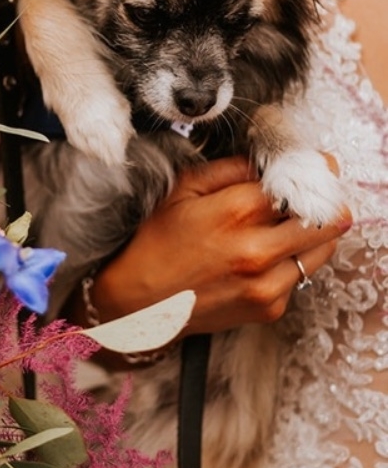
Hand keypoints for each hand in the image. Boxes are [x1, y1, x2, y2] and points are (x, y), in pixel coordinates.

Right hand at [85, 155, 351, 334]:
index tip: (315, 166)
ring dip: (313, 232)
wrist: (138, 303)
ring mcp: (267, 284)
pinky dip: (291, 261)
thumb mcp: (184, 188)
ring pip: (322, 250)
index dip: (314, 171)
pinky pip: (300, 275)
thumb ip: (232, 168)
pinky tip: (264, 255)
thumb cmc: (155, 240)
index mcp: (236, 212)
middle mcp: (259, 250)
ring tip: (289, 224)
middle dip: (324, 201)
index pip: (305, 183)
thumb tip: (272, 159)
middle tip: (311, 194)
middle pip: (330, 219)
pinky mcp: (269, 308)